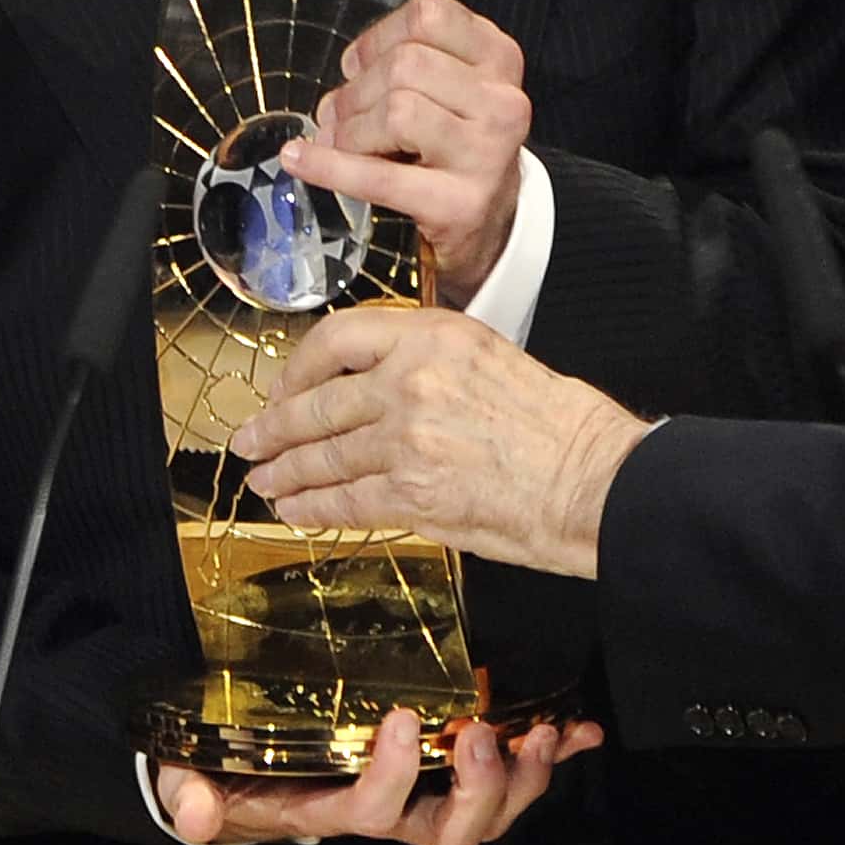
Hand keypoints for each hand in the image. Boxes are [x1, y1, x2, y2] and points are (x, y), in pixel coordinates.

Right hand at [152, 708, 600, 844]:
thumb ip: (195, 793)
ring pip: (492, 812)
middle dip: (481, 787)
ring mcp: (433, 797)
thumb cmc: (238, 776)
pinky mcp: (458, 772)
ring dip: (527, 777)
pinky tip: (582, 731)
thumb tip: (192, 811)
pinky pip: (515, 775)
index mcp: (339, 811)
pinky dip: (553, 756)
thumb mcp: (205, 781)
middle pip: (454, 829)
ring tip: (544, 733)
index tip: (408, 720)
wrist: (259, 783)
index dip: (397, 777)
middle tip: (484, 732)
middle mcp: (396, 814)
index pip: (374, 812)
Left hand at [237, 307, 651, 577]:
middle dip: (275, 428)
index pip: (338, 338)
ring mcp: (408, 439)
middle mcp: (412, 380)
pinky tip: (295, 509)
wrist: (592, 478)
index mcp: (435, 335)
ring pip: (324, 456)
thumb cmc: (557, 423)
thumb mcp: (490, 356)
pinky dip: (312, 508)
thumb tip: (371, 387)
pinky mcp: (412, 495)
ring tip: (264, 480)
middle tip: (251, 440)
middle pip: (318, 403)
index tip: (284, 387)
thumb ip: (428, 362)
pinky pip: (344, 501)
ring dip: (285, 472)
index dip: (298, 367)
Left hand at [285, 0, 529, 304]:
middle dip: (357, 91)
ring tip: (343, 144)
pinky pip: (378, 176)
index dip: (379, 37)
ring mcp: (487, 154)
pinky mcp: (461, 204)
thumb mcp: (448, 88)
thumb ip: (398, 66)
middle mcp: (503, 101)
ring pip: (396, 111)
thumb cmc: (454, 141)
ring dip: (350, 131)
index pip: (429, 17)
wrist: (490, 222)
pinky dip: (328, 166)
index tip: (360, 66)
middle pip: (406, 64)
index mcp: (499, 58)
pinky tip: (298, 159)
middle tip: (342, 117)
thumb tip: (339, 89)